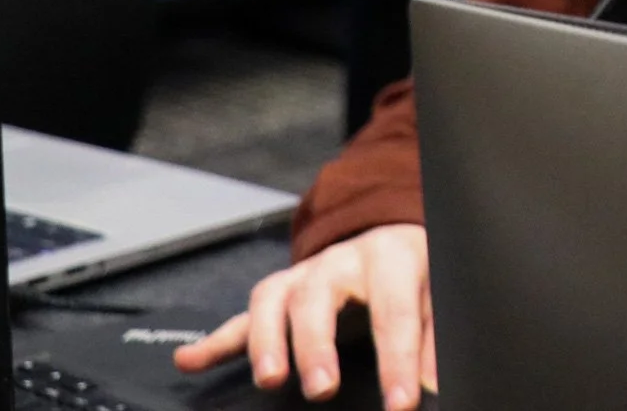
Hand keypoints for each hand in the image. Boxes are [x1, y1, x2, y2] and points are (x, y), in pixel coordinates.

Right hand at [172, 223, 436, 408]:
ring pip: (273, 302)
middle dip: (317, 346)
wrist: (390, 232)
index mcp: (389, 259)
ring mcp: (302, 275)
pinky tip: (189, 360)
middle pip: (319, 299)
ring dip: (266, 342)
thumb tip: (436, 385)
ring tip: (269, 380)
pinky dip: (214, 340)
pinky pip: (241, 316)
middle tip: (321, 389)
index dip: (397, 360)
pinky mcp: (277, 291)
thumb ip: (433, 337)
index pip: (393, 312)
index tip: (400, 403)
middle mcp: (338, 262)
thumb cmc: (413, 272)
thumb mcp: (434, 292)